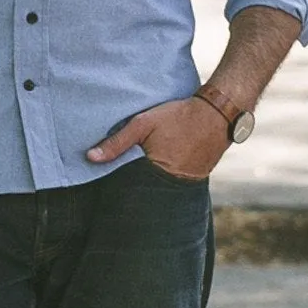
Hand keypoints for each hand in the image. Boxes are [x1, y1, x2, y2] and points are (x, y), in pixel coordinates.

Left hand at [87, 95, 228, 179]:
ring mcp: (185, 185)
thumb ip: (117, 142)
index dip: (118, 189)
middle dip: (132, 191)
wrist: (218, 114)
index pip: (129, 190)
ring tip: (138, 182)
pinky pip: (173, 186)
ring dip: (149, 187)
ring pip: (159, 191)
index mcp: (155, 173)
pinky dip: (164, 182)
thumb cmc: (178, 117)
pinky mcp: (194, 181)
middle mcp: (171, 185)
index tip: (106, 191)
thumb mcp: (143, 124)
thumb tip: (90, 158)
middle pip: (144, 194)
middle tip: (118, 191)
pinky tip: (157, 175)